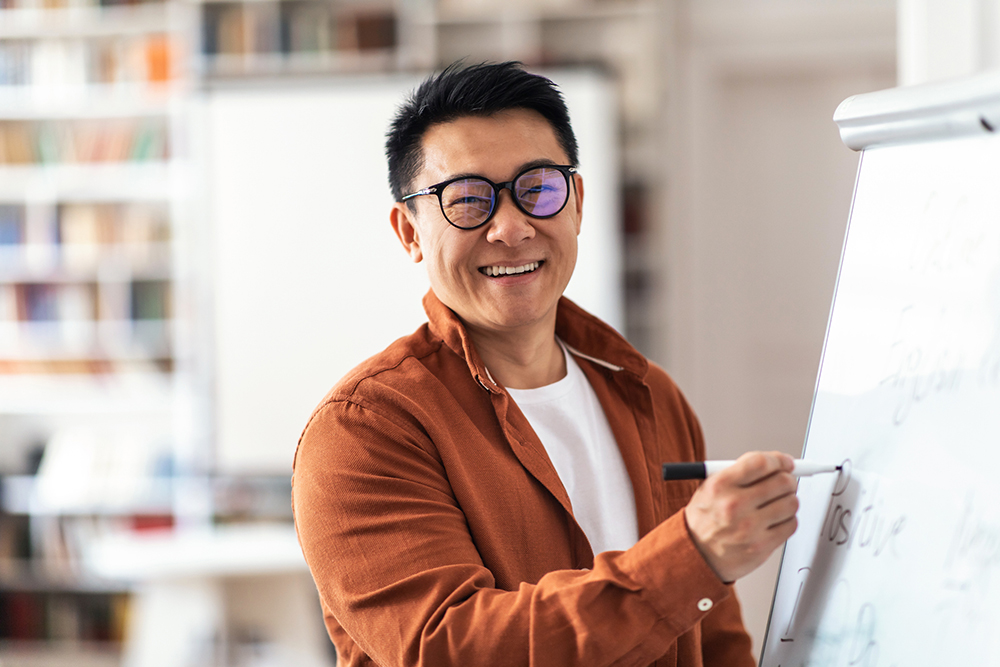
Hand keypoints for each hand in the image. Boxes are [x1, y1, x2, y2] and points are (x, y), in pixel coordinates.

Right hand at [683, 451, 798, 582]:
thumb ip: (741, 471)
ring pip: (791, 503)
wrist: (696, 553)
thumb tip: (777, 463)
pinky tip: (776, 519)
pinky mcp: (761, 546)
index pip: (761, 463)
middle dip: (788, 479)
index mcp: (720, 485)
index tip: (786, 462)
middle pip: (781, 482)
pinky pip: (791, 525)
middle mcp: (734, 505)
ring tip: (778, 503)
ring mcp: (749, 527)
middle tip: (786, 482)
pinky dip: (788, 519)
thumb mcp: (711, 486)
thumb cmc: (706, 518)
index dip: (779, 460)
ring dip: (789, 500)